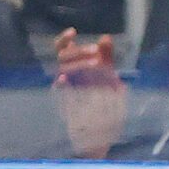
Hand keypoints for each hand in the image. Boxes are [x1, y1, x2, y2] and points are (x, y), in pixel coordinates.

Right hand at [52, 29, 127, 158]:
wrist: (101, 136)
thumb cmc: (103, 105)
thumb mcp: (108, 78)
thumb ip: (107, 58)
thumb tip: (105, 37)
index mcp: (75, 70)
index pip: (63, 51)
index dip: (64, 40)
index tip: (73, 32)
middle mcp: (67, 79)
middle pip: (63, 58)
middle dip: (78, 53)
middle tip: (96, 54)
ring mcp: (66, 94)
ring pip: (62, 72)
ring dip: (76, 65)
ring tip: (95, 64)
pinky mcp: (66, 108)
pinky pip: (60, 95)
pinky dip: (61, 86)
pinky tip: (64, 80)